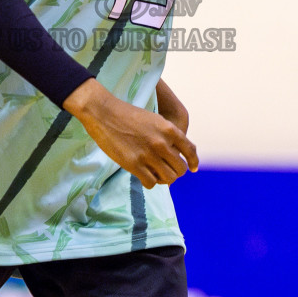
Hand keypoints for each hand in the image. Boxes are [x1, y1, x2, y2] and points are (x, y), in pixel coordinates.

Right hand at [63, 79, 197, 187]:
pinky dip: (150, 182)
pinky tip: (144, 176)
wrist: (104, 113)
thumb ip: (166, 134)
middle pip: (180, 168)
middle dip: (176, 171)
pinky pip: (151, 183)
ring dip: (164, 179)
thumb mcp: (153, 119)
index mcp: (168, 129)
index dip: (193, 162)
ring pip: (168, 178)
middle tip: (168, 171)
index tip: (192, 168)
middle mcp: (161, 143)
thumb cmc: (127, 115)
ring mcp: (148, 155)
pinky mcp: (134, 164)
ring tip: (156, 175)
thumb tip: (176, 151)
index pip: (190, 150)